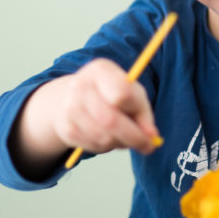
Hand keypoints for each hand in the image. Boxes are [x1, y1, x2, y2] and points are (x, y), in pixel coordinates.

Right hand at [13, 58, 158, 174]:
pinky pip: (94, 146)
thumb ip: (143, 112)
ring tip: (125, 136)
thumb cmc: (109, 93)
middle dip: (134, 138)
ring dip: (121, 143)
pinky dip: (108, 147)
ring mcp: (70, 109)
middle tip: (148, 146)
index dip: (138, 111)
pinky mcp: (67, 130)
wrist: (70, 98)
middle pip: (111, 120)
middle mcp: (81, 87)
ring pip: (104, 137)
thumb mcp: (130, 91)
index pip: (122, 93)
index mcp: (100, 70)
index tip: (150, 124)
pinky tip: (109, 136)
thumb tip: (151, 137)